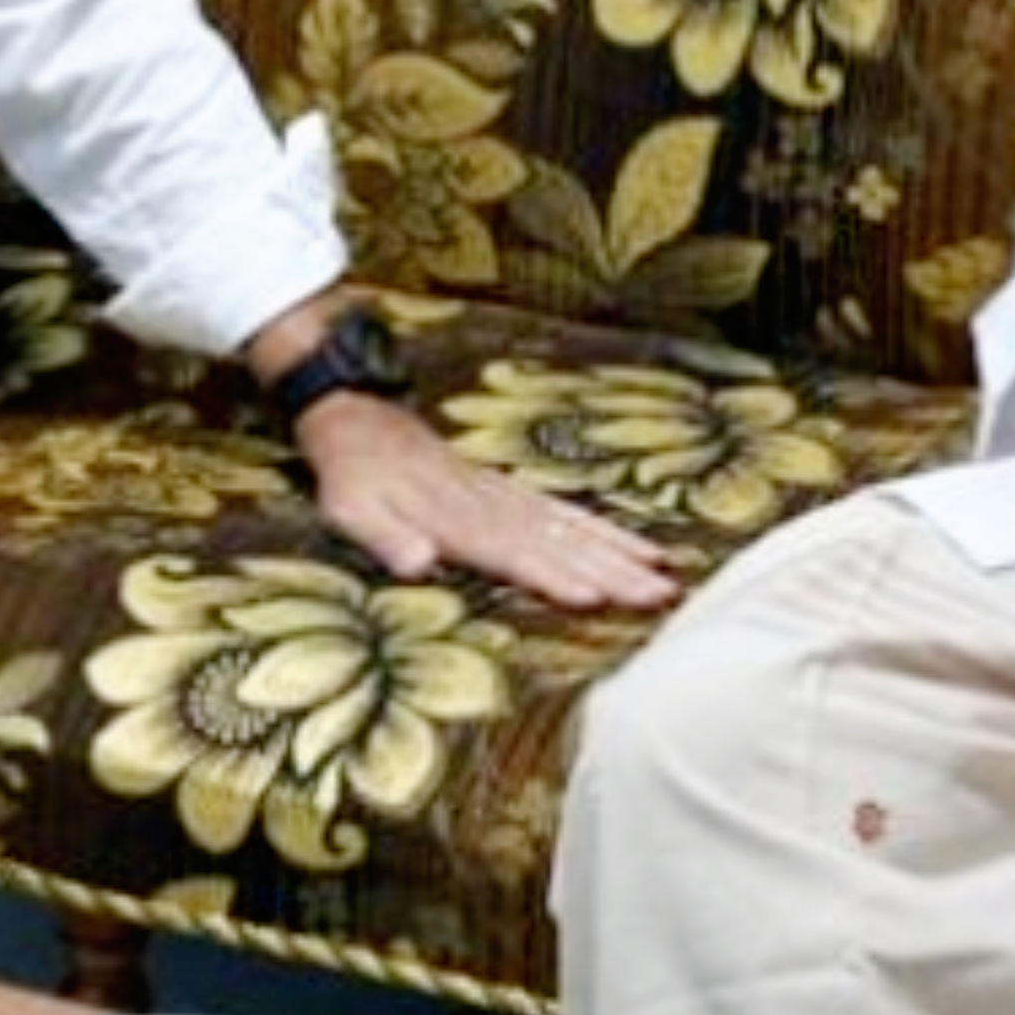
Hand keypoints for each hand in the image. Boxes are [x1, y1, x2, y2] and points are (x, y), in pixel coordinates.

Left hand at [295, 394, 679, 611]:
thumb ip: (383, 534)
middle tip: (658, 596)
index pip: (509, 550)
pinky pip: (568, 513)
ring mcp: (506, 496)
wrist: (358, 418)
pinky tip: (642, 548)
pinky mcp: (513, 493)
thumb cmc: (351, 473)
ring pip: (573, 528)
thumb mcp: (348, 505)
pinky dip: (607, 531)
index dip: (549, 574)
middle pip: (557, 542)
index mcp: (452, 515)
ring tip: (667, 578)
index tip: (590, 597)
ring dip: (621, 555)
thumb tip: (417, 563)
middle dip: (610, 571)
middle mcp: (489, 505)